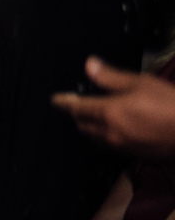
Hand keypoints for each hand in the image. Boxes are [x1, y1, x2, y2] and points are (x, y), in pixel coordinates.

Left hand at [53, 57, 174, 158]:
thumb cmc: (171, 104)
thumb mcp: (141, 83)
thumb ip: (111, 76)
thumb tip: (89, 65)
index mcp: (109, 113)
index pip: (77, 108)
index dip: (64, 103)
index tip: (55, 100)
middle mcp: (111, 132)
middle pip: (83, 125)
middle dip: (77, 116)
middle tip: (75, 106)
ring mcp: (123, 146)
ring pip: (96, 138)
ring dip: (90, 127)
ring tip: (91, 118)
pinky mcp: (135, 155)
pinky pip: (111, 145)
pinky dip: (105, 136)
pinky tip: (114, 130)